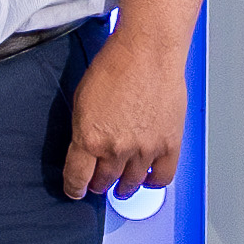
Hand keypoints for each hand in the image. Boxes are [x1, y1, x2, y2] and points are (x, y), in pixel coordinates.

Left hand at [63, 33, 188, 201]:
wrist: (148, 51)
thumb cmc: (115, 66)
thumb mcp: (82, 100)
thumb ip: (81, 131)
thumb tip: (83, 150)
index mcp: (89, 139)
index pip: (77, 179)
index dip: (74, 189)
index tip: (75, 191)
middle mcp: (116, 149)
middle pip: (104, 182)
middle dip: (98, 184)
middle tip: (98, 183)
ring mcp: (145, 149)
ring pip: (131, 183)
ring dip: (124, 187)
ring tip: (121, 187)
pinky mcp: (169, 144)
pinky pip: (162, 177)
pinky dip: (154, 183)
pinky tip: (148, 179)